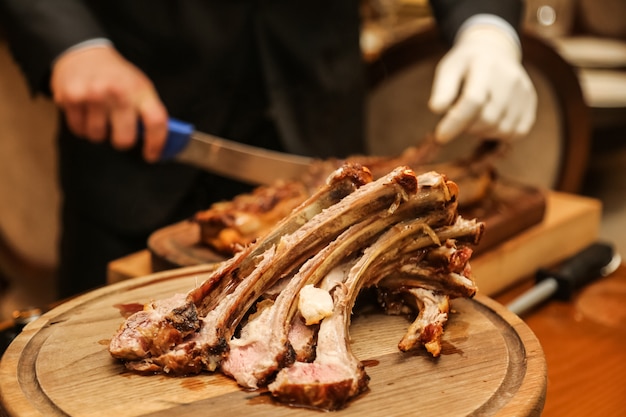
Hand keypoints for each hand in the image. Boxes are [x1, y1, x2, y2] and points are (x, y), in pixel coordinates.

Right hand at [50, 45, 167, 161]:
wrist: (83, 52)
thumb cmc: (116, 75)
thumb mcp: (139, 86)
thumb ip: (147, 112)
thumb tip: (158, 143)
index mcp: (140, 90)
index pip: (156, 122)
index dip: (156, 143)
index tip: (152, 154)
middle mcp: (118, 92)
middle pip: (124, 139)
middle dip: (122, 141)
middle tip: (119, 132)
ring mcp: (93, 94)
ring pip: (97, 136)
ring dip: (98, 132)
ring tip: (99, 115)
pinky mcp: (71, 97)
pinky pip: (78, 129)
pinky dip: (82, 126)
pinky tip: (85, 110)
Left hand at [429, 24, 536, 143]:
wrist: (494, 50)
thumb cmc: (465, 65)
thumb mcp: (448, 70)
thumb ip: (442, 90)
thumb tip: (437, 109)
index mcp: (485, 66)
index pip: (473, 100)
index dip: (456, 122)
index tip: (440, 136)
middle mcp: (509, 77)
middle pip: (487, 119)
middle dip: (467, 127)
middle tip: (460, 118)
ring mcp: (523, 90)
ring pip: (502, 130)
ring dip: (483, 132)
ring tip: (474, 117)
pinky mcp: (530, 102)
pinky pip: (516, 133)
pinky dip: (500, 135)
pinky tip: (490, 122)